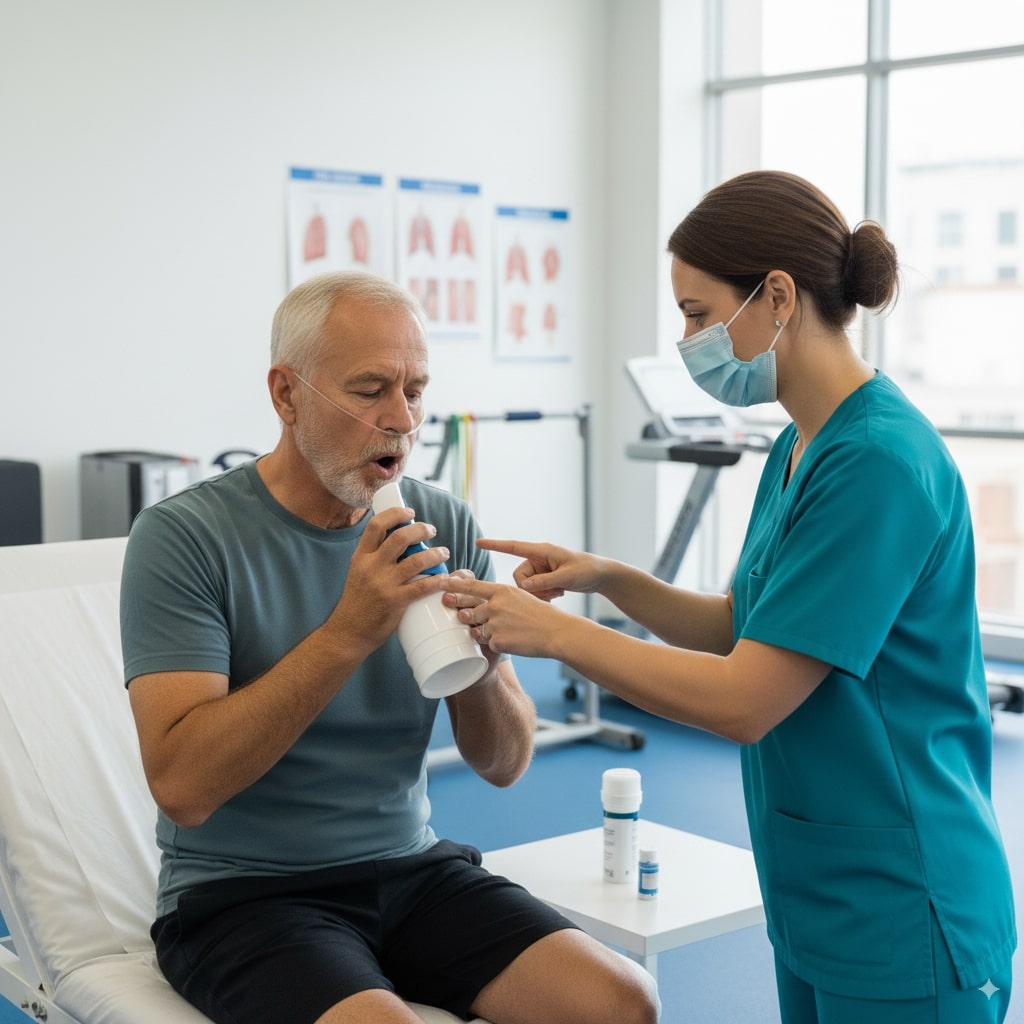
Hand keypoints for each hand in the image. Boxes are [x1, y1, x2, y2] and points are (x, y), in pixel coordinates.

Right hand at [327, 506, 449, 650]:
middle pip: (400, 538)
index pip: (376, 526)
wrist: (347, 632)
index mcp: (360, 557)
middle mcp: (370, 567)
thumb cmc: (356, 603)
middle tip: (431, 530)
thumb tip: (398, 542)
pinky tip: (445, 578)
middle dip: (420, 529)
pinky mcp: (395, 602)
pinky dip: (438, 580)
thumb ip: (374, 559)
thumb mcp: (358, 573)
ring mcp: (383, 584)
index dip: (395, 514)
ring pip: (416, 560)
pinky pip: (422, 586)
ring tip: (443, 553)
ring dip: (435, 553)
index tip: (410, 512)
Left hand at [439, 575, 569, 657]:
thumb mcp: (520, 598)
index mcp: (502, 591)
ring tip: (498, 629)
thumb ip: (500, 599)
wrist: (556, 632)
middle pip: (469, 608)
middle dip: (458, 608)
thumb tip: (482, 604)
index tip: (440, 582)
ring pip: (476, 628)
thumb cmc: (541, 615)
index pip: (472, 586)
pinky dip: (496, 643)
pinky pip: (488, 643)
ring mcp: (495, 623)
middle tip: (448, 605)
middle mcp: (496, 605)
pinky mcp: (498, 641)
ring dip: (480, 630)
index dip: (453, 584)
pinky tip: (511, 641)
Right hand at [475, 538, 604, 601]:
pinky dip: (545, 594)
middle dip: (531, 588)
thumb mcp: (566, 577)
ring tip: (558, 592)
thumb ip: (544, 582)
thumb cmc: (586, 570)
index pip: (513, 546)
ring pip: (526, 586)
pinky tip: (559, 593)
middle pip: (519, 576)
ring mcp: (541, 568)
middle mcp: (538, 558)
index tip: (478, 543)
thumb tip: (523, 587)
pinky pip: (534, 589)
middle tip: (551, 592)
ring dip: (540, 593)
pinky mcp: (545, 577)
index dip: (495, 545)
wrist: (600, 575)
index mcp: (541, 551)